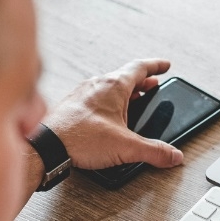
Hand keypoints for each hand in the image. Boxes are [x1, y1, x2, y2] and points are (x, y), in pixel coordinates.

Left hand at [43, 59, 183, 170]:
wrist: (46, 146)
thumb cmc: (79, 138)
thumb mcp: (126, 146)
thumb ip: (153, 151)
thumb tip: (173, 155)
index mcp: (114, 86)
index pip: (140, 67)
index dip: (156, 66)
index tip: (165, 65)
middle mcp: (98, 84)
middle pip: (125, 76)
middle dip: (142, 81)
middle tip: (152, 84)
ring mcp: (83, 93)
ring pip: (109, 86)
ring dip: (124, 91)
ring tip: (133, 100)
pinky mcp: (72, 105)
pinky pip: (95, 96)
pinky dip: (108, 100)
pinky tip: (108, 115)